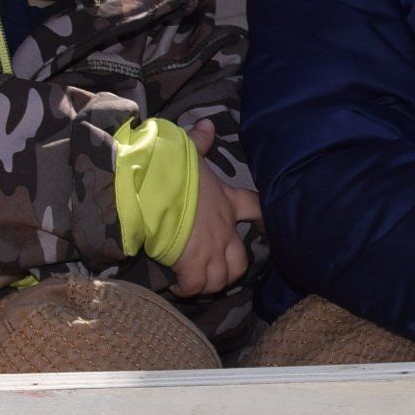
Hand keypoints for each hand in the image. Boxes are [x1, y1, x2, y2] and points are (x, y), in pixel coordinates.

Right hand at [172, 118, 261, 296]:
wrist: (151, 187)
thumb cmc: (170, 167)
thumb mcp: (188, 150)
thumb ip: (199, 141)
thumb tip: (208, 124)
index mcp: (226, 200)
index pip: (256, 207)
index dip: (264, 218)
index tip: (263, 227)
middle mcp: (224, 229)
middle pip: (241, 261)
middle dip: (231, 270)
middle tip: (215, 269)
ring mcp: (210, 249)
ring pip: (222, 279)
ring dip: (210, 283)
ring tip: (196, 283)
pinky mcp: (191, 264)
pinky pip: (195, 286)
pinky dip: (187, 290)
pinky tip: (177, 288)